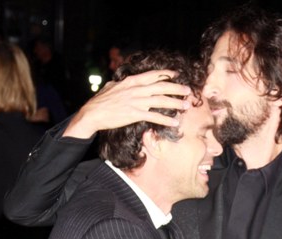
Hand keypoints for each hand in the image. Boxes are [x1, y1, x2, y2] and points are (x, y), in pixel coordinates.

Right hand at [63, 70, 191, 138]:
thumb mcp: (111, 87)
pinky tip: (175, 122)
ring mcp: (136, 102)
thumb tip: (123, 82)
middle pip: (161, 87)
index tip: (176, 75)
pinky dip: (166, 119)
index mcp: (131, 81)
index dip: (166, 75)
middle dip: (177, 88)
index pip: (153, 75)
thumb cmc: (100, 101)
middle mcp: (136, 89)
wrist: (93, 113)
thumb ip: (121, 84)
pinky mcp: (135, 114)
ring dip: (176, 103)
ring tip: (186, 105)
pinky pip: (154, 116)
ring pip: (161, 100)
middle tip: (188, 91)